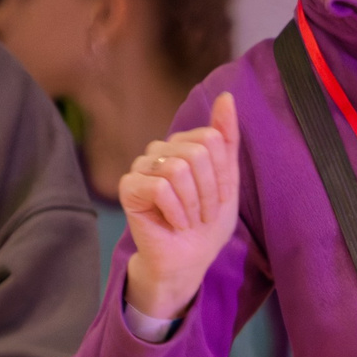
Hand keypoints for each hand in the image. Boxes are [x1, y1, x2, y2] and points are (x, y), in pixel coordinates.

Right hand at [119, 91, 240, 320]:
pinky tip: (174, 224)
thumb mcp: (227, 179)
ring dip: (193, 204)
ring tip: (189, 220)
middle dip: (209, 191)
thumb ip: (227, 139)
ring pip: (179, 169)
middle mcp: (159, 149)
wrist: (187, 259)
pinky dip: (176, 211)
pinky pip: (160, 188)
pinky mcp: (129, 187)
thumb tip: (225, 97)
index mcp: (183, 144)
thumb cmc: (206, 222)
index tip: (219, 199)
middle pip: (198, 152)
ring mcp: (141, 166)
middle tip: (203, 214)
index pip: (212, 138)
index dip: (221, 174)